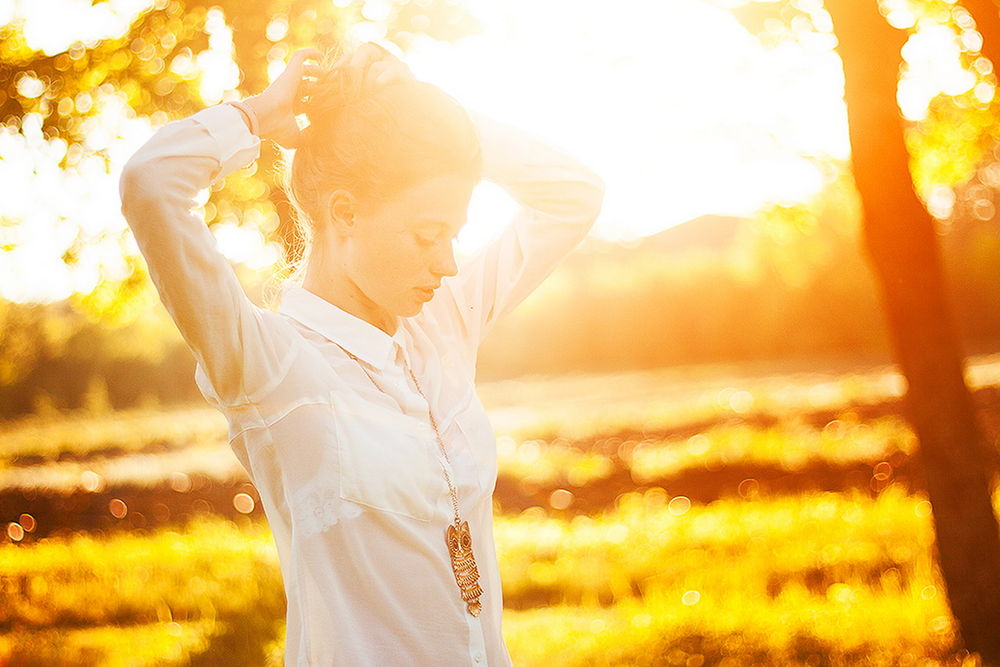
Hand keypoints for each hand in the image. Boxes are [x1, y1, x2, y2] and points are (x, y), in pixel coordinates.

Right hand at [241, 42, 413, 149]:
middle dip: (322, 86)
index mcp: (291, 107)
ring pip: (307, 71)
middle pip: (309, 85)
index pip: (306, 101)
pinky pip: (300, 56)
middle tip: (336, 89)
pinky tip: (321, 55)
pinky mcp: (291, 71)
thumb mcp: (296, 139)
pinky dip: (310, 53)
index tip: (332, 104)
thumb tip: (320, 138)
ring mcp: (290, 81)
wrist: (267, 116)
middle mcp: (290, 92)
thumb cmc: (278, 128)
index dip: (319, 102)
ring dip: (320, 72)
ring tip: (331, 76)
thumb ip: (308, 138)